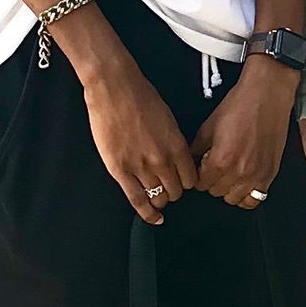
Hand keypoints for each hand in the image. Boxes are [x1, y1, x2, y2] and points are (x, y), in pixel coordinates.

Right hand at [77, 51, 196, 224]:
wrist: (115, 88)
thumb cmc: (140, 97)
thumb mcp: (169, 120)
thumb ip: (174, 143)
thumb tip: (177, 159)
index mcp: (177, 146)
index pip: (190, 179)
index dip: (187, 183)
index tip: (182, 183)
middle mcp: (162, 160)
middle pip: (175, 191)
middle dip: (173, 192)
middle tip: (168, 188)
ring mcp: (140, 167)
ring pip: (158, 197)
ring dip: (159, 200)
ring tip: (157, 198)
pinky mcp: (120, 170)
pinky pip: (136, 200)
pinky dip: (146, 212)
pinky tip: (152, 218)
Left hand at [191, 58, 295, 209]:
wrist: (267, 94)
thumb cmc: (241, 105)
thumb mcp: (208, 126)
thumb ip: (196, 149)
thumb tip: (191, 162)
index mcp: (221, 160)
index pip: (200, 185)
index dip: (198, 176)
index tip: (201, 168)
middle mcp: (240, 172)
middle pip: (216, 193)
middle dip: (211, 181)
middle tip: (214, 167)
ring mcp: (257, 175)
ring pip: (234, 199)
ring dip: (228, 189)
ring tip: (229, 174)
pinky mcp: (270, 173)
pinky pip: (256, 199)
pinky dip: (247, 194)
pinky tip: (243, 182)